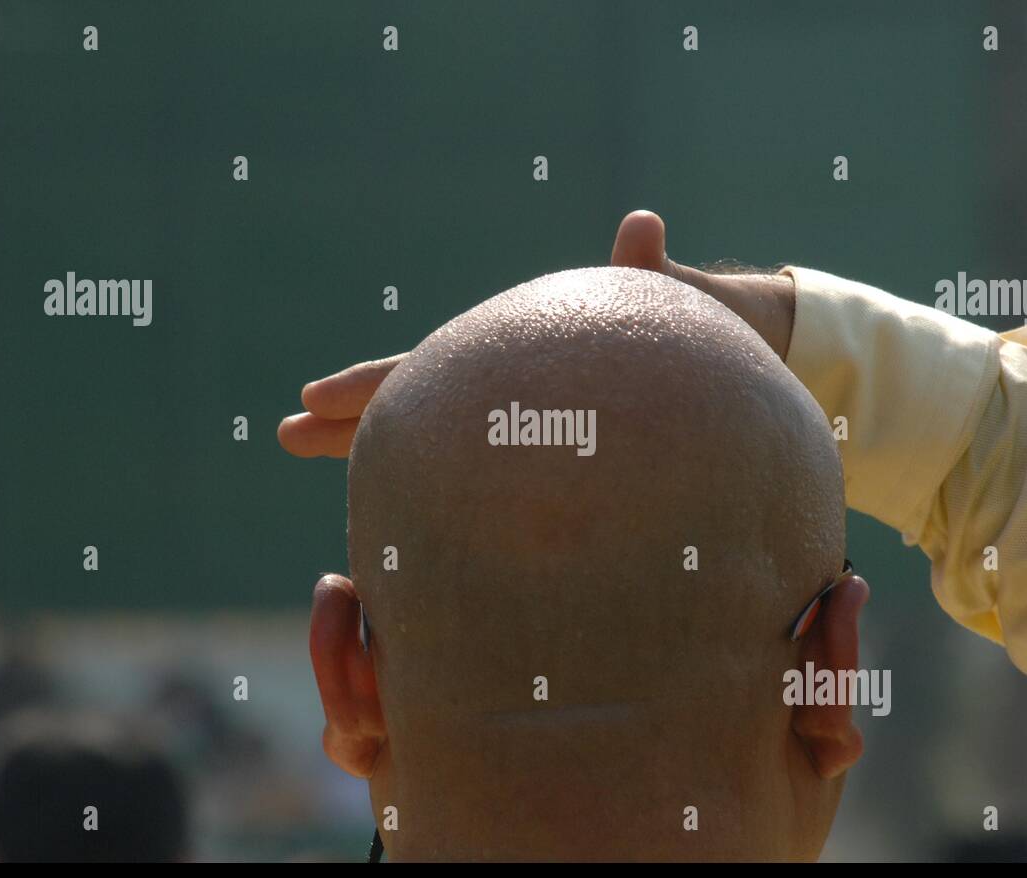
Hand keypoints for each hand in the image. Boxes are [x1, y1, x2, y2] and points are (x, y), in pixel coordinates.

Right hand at [277, 210, 794, 457]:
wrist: (741, 358)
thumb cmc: (702, 335)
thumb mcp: (667, 308)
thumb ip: (644, 273)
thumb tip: (643, 223)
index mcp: (522, 352)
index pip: (432, 369)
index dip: (372, 386)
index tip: (314, 398)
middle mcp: (514, 383)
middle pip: (416, 401)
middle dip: (351, 418)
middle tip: (285, 433)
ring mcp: (525, 415)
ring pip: (436, 435)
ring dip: (378, 449)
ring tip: (318, 460)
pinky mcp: (549, 450)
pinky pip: (476, 469)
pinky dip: (433, 480)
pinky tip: (409, 506)